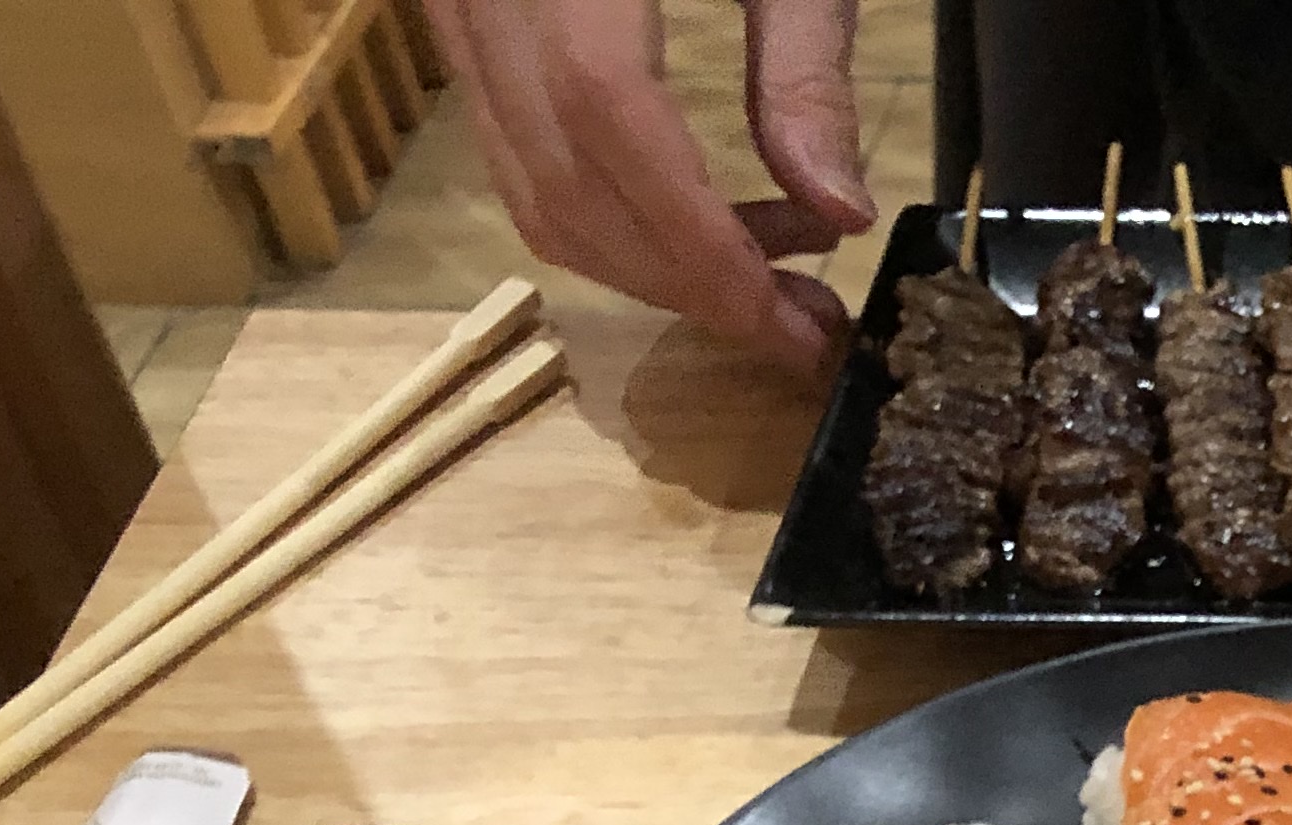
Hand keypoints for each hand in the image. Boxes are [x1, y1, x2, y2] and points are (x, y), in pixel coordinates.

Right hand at [422, 0, 871, 381]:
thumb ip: (805, 65)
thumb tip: (839, 211)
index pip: (612, 124)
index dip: (702, 245)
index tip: (791, 325)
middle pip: (564, 182)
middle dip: (687, 282)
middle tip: (802, 324)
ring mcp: (452, 4)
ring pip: (529, 186)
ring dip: (651, 262)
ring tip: (774, 269)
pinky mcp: (458, 17)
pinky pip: (515, 148)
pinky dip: (610, 212)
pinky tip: (708, 214)